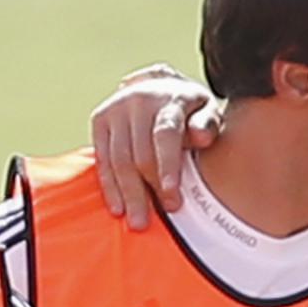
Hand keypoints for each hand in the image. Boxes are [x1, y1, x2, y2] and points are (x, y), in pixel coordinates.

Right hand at [90, 64, 220, 229]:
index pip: (166, 134)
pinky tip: (118, 208)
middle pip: (140, 153)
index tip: (172, 198)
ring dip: (128, 194)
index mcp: (170, 97)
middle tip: (158, 218)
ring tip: (137, 222)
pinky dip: (110, 186)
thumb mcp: (207, 110)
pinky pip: (103, 159)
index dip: (168, 167)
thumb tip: (202, 137)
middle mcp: (139, 99)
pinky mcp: (100, 119)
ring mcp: (116, 108)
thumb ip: (207, 124)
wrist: (160, 85)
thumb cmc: (190, 109)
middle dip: (148, 190)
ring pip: (119, 159)